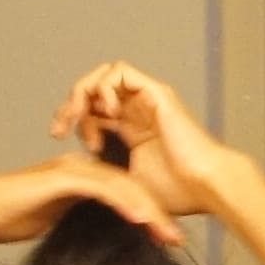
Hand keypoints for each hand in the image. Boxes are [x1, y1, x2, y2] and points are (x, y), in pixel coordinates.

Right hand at [0, 154, 178, 247]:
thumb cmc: (7, 218)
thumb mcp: (53, 224)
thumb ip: (77, 224)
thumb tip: (101, 244)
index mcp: (80, 181)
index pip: (125, 196)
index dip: (149, 217)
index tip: (167, 241)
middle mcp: (80, 170)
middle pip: (130, 188)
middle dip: (157, 215)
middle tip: (177, 240)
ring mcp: (72, 170)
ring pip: (122, 186)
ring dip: (148, 210)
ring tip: (168, 233)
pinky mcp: (62, 176)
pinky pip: (102, 187)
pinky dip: (124, 202)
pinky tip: (141, 219)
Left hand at [54, 62, 250, 218]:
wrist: (206, 186)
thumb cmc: (179, 191)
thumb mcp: (127, 183)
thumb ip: (105, 172)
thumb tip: (81, 176)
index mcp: (132, 128)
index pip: (92, 108)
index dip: (70, 118)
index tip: (58, 138)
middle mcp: (139, 109)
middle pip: (93, 88)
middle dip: (70, 103)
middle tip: (59, 126)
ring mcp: (148, 99)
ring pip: (104, 74)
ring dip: (84, 92)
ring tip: (80, 117)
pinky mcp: (156, 92)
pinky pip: (121, 72)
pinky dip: (105, 88)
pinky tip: (107, 114)